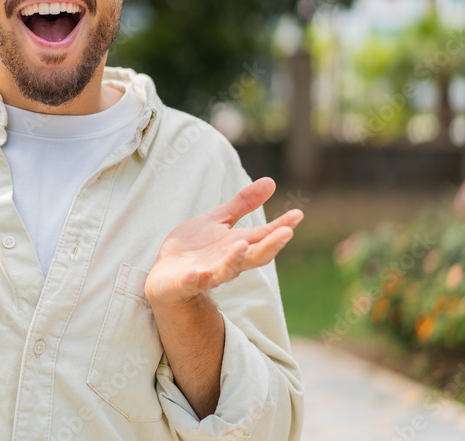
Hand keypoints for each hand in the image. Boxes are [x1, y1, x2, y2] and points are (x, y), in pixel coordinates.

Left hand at [144, 177, 302, 308]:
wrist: (166, 275)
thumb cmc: (197, 248)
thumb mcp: (219, 220)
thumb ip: (243, 204)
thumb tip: (271, 181)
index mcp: (237, 246)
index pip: (264, 237)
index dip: (281, 226)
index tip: (298, 214)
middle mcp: (227, 262)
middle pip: (253, 257)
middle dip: (269, 246)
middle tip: (286, 232)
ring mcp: (207, 274)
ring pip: (225, 271)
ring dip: (234, 260)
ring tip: (242, 245)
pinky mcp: (185, 283)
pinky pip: (190, 283)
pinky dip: (193, 280)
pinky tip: (195, 274)